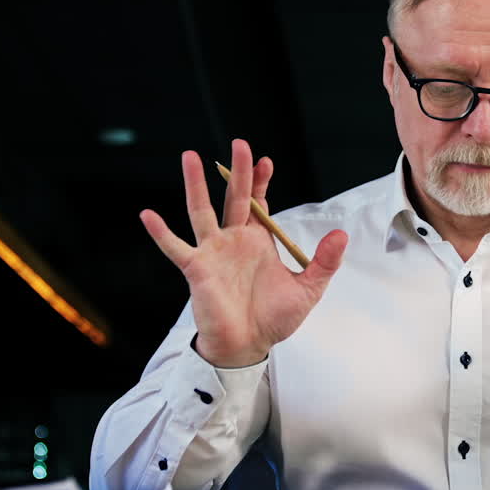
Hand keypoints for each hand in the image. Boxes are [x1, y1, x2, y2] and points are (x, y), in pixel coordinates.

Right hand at [139, 139, 347, 366]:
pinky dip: (161, 233)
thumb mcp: (308, 289)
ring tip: (190, 157)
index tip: (265, 160)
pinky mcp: (197, 269)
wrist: (248, 346)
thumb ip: (324, 262)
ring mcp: (213, 252)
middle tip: (240, 143)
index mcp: (258, 242)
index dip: (261, 181)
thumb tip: (342, 234)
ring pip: (202, 212)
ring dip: (196, 185)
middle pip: (234, 198)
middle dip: (237, 172)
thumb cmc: (273, 318)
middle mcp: (234, 241)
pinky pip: (176, 248)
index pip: (258, 203)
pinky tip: (148, 215)